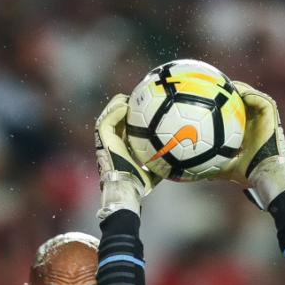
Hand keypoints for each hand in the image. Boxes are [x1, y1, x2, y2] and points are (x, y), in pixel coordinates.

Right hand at [95, 94, 160, 218]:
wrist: (127, 186)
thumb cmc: (140, 183)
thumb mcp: (155, 171)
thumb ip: (164, 163)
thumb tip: (181, 160)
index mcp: (122, 147)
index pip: (126, 128)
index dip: (133, 118)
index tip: (144, 110)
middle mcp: (113, 141)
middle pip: (116, 118)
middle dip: (124, 106)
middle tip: (137, 99)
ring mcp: (106, 139)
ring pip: (109, 115)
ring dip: (117, 104)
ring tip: (129, 98)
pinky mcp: (103, 138)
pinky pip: (107, 120)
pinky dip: (114, 111)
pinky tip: (125, 105)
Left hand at [209, 82, 284, 209]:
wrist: (264, 172)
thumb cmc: (247, 173)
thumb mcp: (222, 169)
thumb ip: (208, 166)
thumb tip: (187, 171)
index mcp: (246, 133)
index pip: (233, 116)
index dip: (221, 108)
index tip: (205, 102)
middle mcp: (256, 123)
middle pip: (242, 102)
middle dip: (228, 94)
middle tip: (211, 86)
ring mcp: (264, 117)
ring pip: (250, 96)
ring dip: (237, 88)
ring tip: (221, 82)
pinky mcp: (271, 113)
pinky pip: (258, 98)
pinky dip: (246, 91)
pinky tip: (232, 88)